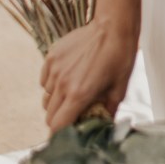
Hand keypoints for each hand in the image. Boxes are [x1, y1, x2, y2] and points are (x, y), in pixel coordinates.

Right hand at [40, 18, 137, 132]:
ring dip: (56, 102)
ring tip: (73, 93)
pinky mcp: (51, 56)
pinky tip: (67, 77)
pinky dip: (52, 84)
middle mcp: (62, 84)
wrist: (113, 27)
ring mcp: (55, 69)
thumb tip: (103, 128)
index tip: (68, 136)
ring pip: (46, 98)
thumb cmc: (120, 57)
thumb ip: (108, 112)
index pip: (57, 126)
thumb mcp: (119, 89)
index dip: (61, 135)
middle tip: (74, 114)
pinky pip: (44, 80)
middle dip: (60, 120)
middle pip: (50, 115)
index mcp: (79, 94)